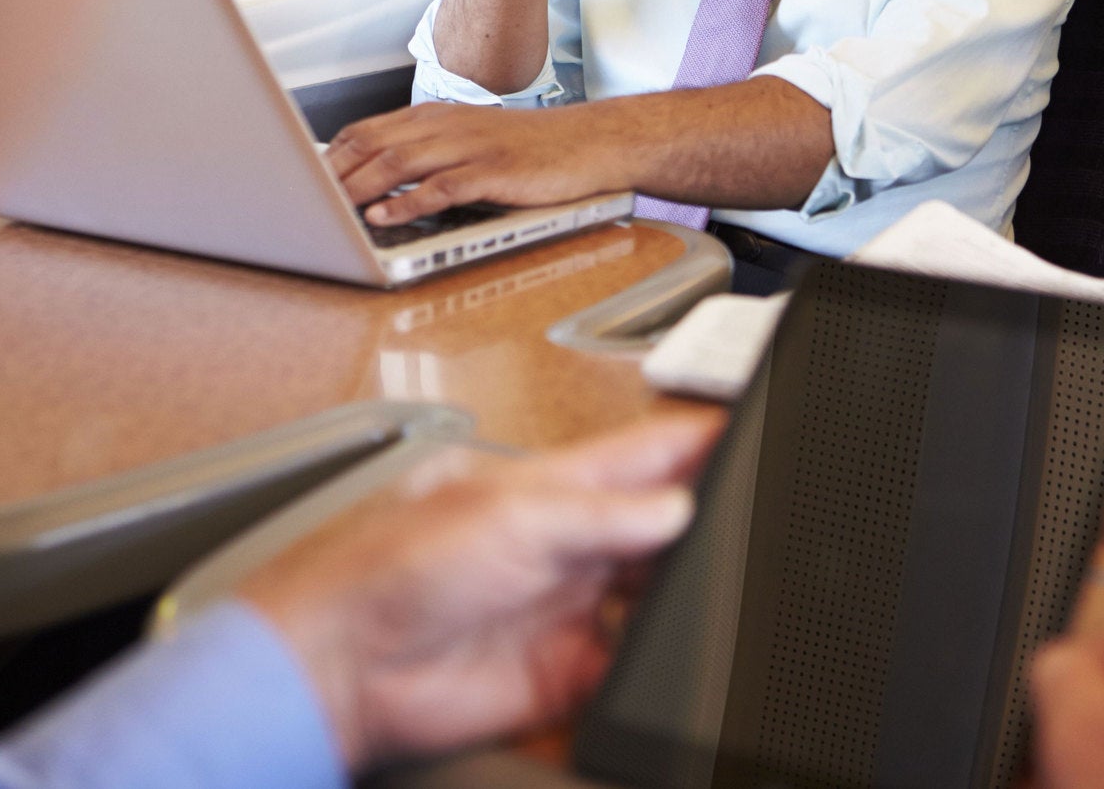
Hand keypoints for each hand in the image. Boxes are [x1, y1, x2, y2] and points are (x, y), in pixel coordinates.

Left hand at [239, 409, 721, 767]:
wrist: (347, 664)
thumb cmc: (395, 565)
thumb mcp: (510, 515)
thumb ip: (602, 513)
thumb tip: (678, 507)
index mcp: (562, 485)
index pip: (652, 452)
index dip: (704, 438)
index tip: (756, 430)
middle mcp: (576, 543)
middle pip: (669, 526)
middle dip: (710, 524)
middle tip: (749, 526)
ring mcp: (576, 608)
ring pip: (663, 596)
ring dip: (689, 594)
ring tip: (713, 587)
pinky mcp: (571, 673)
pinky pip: (637, 667)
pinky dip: (660, 664)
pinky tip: (671, 650)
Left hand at [327, 102, 619, 224]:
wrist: (590, 142)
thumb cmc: (533, 147)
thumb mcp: (473, 138)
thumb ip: (430, 150)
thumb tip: (380, 177)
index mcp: (438, 115)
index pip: (369, 129)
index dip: (332, 155)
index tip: (305, 180)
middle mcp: (448, 125)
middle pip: (374, 143)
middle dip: (335, 172)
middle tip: (305, 199)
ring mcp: (471, 146)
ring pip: (399, 162)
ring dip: (360, 187)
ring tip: (332, 210)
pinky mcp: (493, 171)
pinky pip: (440, 187)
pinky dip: (407, 202)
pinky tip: (385, 216)